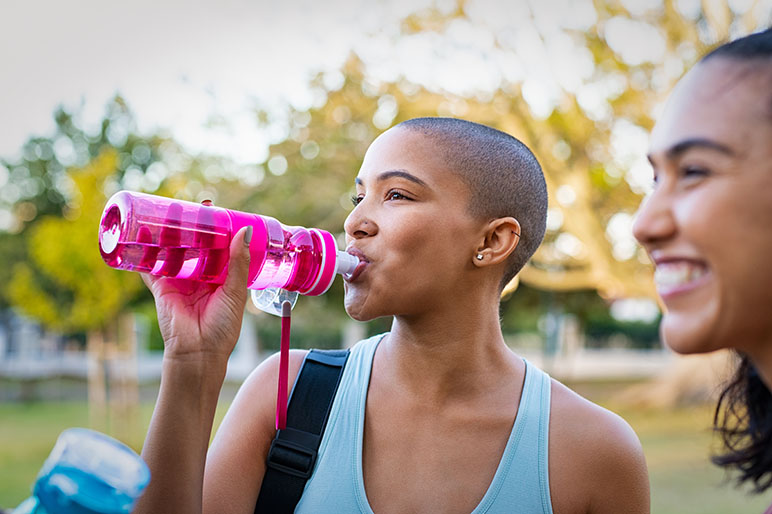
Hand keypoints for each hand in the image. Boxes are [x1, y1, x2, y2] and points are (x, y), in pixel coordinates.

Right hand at [142, 223, 252, 365]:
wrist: (198, 353)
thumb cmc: (222, 328)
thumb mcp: (235, 291)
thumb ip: (238, 262)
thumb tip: (244, 231)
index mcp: (220, 278)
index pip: (218, 248)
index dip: (217, 230)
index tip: (216, 211)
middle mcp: (199, 277)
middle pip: (195, 246)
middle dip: (193, 227)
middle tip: (193, 206)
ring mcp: (179, 281)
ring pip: (173, 251)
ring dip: (170, 234)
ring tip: (170, 212)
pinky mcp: (161, 287)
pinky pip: (151, 266)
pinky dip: (146, 251)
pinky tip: (143, 233)